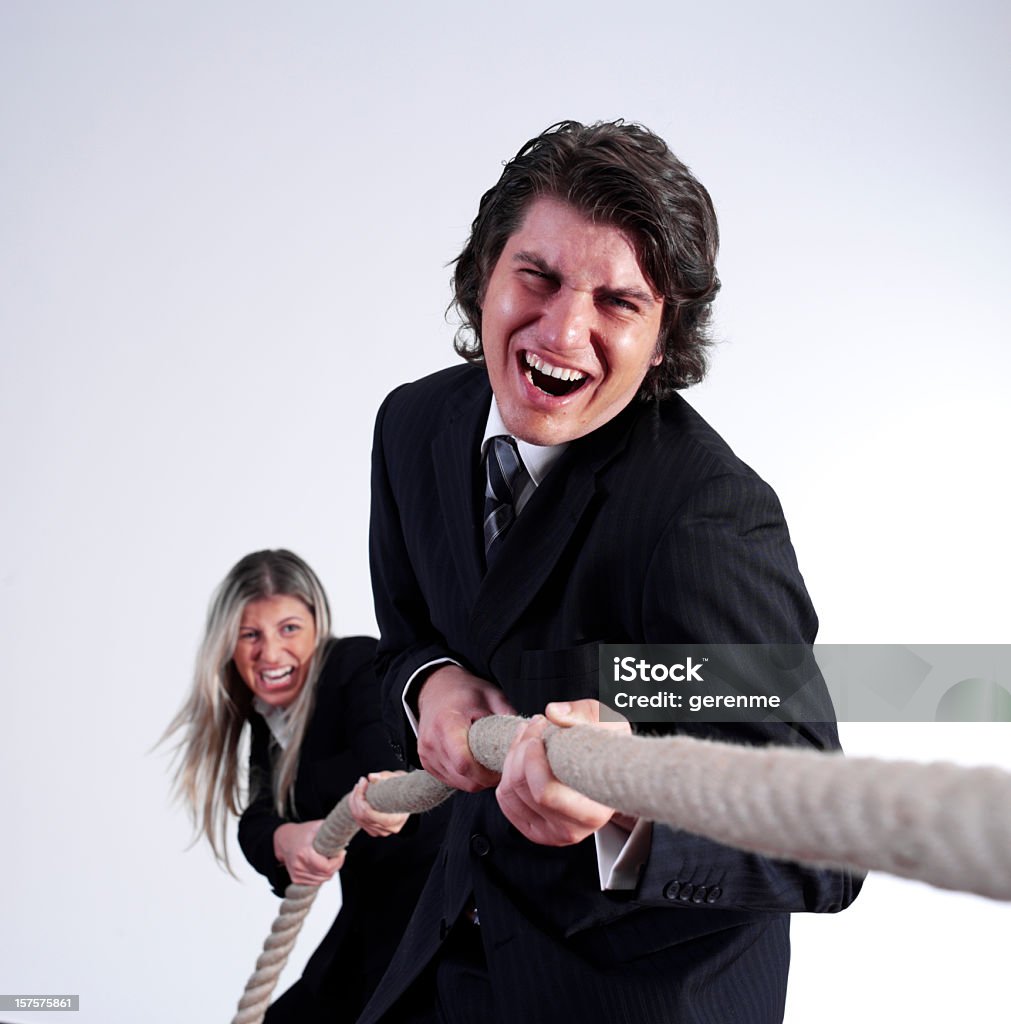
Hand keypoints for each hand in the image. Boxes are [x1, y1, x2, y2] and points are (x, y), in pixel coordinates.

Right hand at [272, 820, 344, 884]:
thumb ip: (331, 830)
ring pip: (321, 880)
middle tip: (338, 855)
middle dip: (336, 865)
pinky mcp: (296, 879)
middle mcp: (299, 866)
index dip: (338, 861)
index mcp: (304, 853)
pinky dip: (321, 875)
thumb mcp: (317, 826)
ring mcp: (296, 875)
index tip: (342, 852)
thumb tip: (344, 837)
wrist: (284, 840)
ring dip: (329, 871)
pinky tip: (322, 864)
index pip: (327, 867)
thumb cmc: (301, 832)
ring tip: (330, 859)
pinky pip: (315, 882)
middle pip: (325, 875)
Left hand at [349, 772, 410, 836]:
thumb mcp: (396, 779)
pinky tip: (357, 798)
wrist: (408, 797)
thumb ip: (384, 777)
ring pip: (359, 819)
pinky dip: (355, 809)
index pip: (370, 813)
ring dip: (354, 802)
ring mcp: (381, 831)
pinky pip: (360, 822)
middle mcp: (389, 828)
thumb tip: (372, 777)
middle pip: (362, 816)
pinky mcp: (375, 831)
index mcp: (397, 819)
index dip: (362, 797)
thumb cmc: (402, 788)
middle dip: (357, 798)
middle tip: (359, 783)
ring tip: (358, 788)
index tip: (363, 782)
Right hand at [416, 664, 515, 791]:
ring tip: (489, 762)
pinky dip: (467, 778)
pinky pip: (451, 781)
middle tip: (503, 765)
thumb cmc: (464, 691)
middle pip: (464, 777)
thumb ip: (507, 715)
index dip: (487, 771)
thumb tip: (528, 736)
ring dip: (478, 779)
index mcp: (446, 723)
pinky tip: (476, 764)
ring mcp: (426, 755)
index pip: (463, 762)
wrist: (435, 689)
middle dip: (487, 777)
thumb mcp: (490, 695)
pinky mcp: (426, 763)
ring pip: (459, 783)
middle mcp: (432, 742)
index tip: (503, 764)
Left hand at [496, 699, 633, 846]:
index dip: (532, 760)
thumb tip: (554, 713)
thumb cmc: (609, 750)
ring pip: (510, 793)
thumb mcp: (608, 723)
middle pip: (523, 788)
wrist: (611, 773)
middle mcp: (572, 829)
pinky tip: (524, 756)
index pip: (545, 793)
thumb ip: (584, 713)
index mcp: (593, 811)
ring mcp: (551, 833)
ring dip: (513, 756)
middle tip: (536, 727)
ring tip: (531, 737)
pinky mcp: (535, 830)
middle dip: (522, 749)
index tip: (540, 735)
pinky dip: (509, 772)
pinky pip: (505, 800)